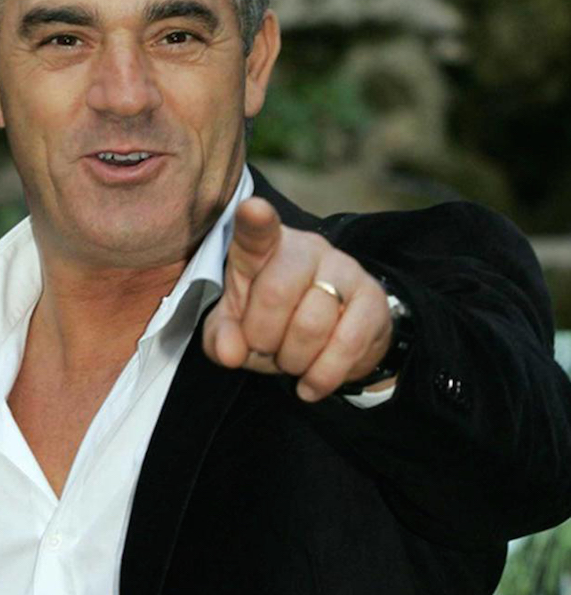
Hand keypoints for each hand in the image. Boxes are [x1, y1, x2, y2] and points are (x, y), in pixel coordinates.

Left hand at [203, 197, 393, 401]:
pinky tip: (311, 384)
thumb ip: (221, 338)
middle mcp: (306, 248)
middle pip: (277, 292)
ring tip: (291, 361)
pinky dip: (323, 375)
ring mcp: (343, 269)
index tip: (253, 210)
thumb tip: (230, 352)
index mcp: (264, 248)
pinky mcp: (372, 299)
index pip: (258, 231)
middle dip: (262, 336)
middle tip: (265, 347)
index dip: (255, 221)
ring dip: (293, 359)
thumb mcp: (236, 329)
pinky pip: (347, 343)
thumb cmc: (273, 323)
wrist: (333, 338)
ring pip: (311, 323)